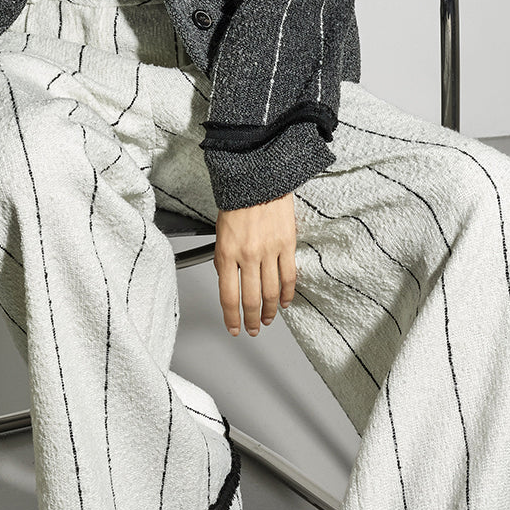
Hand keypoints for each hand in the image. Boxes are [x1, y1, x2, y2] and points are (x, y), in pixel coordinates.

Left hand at [213, 193, 296, 336]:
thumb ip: (225, 259)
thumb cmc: (237, 203)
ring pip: (270, 292)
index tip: (234, 328)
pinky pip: (288, 276)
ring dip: (270, 311)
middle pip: (250, 299)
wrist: (257, 179)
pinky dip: (287, 294)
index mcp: (226, 253)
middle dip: (251, 320)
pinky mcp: (286, 244)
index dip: (231, 317)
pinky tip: (285, 302)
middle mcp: (246, 255)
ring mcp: (268, 251)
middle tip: (253, 329)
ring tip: (268, 319)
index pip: (228, 296)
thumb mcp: (220, 233)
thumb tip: (230, 282)